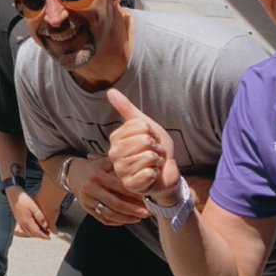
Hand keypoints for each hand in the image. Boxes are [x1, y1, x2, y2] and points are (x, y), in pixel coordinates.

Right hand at [8, 187, 50, 239]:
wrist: (14, 196)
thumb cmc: (24, 200)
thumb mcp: (34, 206)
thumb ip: (40, 216)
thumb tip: (45, 226)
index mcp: (27, 221)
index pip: (36, 232)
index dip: (43, 236)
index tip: (49, 238)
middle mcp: (22, 224)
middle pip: (32, 234)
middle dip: (40, 236)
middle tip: (48, 235)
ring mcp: (20, 222)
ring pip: (28, 233)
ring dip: (35, 234)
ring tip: (43, 232)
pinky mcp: (18, 220)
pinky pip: (25, 230)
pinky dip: (30, 232)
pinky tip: (34, 228)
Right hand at [68, 155, 149, 225]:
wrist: (71, 173)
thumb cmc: (93, 167)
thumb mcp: (103, 162)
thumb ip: (118, 166)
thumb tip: (139, 172)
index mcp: (97, 175)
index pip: (119, 187)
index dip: (133, 194)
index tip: (146, 199)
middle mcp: (91, 188)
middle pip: (115, 203)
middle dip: (133, 210)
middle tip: (146, 213)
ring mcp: (87, 199)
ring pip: (108, 213)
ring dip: (125, 218)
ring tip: (138, 219)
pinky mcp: (85, 207)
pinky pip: (101, 218)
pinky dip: (114, 221)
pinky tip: (125, 221)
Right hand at [107, 88, 182, 203]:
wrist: (166, 172)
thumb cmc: (155, 148)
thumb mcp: (145, 125)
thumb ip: (127, 109)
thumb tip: (109, 91)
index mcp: (116, 138)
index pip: (140, 126)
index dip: (151, 132)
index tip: (150, 140)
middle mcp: (114, 154)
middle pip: (144, 141)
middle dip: (156, 147)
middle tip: (153, 153)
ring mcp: (120, 170)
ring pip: (147, 157)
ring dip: (156, 161)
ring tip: (152, 164)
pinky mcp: (130, 185)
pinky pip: (148, 173)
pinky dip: (155, 174)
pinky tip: (151, 176)